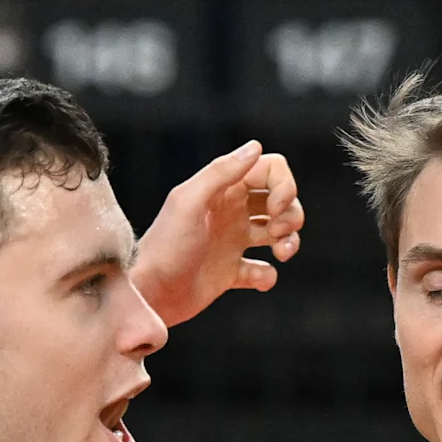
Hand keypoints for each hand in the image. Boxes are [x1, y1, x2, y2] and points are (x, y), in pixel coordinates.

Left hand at [133, 139, 303, 327]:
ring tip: (280, 254)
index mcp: (223, 190)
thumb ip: (220, 172)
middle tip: (278, 232)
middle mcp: (231, 212)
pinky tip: (256, 279)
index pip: (270, 170)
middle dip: (292, 214)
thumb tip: (256, 147)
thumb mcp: (188, 202)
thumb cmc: (165, 246)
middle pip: (280, 200)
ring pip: (278, 233)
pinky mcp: (231, 273)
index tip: (276, 207)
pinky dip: (268, 275)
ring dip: (290, 241)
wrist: (149, 294)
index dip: (283, 185)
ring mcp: (232, 243)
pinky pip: (263, 271)